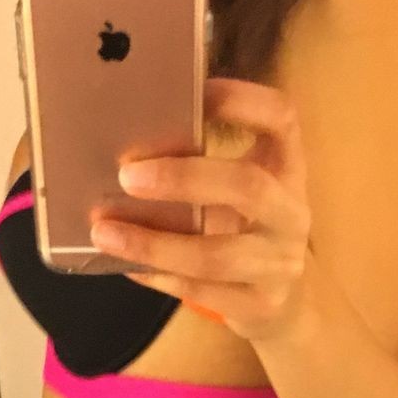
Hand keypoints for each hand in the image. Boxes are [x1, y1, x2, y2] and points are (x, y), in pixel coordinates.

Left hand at [89, 78, 312, 344]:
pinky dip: (158, 277)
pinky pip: (201, 293)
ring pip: (216, 256)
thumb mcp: (240, 191)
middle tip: (128, 175)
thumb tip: (131, 146)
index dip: (242, 101)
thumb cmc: (247, 231)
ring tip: (106, 232)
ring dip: (155, 244)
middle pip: (248, 186)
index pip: (281, 118)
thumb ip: (205, 164)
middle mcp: (291, 213)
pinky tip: (127, 265)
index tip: (196, 92)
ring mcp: (279, 265)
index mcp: (288, 168)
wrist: (285, 304)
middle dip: (184, 178)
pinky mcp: (260, 306)